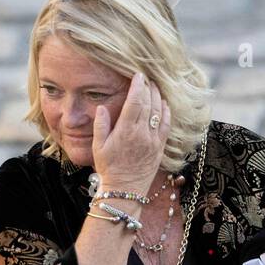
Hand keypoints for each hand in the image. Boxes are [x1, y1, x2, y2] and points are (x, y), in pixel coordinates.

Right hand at [92, 72, 169, 195]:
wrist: (124, 189)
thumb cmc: (109, 168)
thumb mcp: (98, 147)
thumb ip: (101, 125)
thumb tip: (102, 107)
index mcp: (126, 131)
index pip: (135, 101)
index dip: (138, 85)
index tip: (138, 75)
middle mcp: (142, 133)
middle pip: (149, 103)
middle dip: (148, 87)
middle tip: (146, 77)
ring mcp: (153, 140)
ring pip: (159, 111)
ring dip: (158, 96)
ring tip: (154, 86)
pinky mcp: (160, 147)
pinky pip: (166, 124)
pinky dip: (166, 111)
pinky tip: (164, 104)